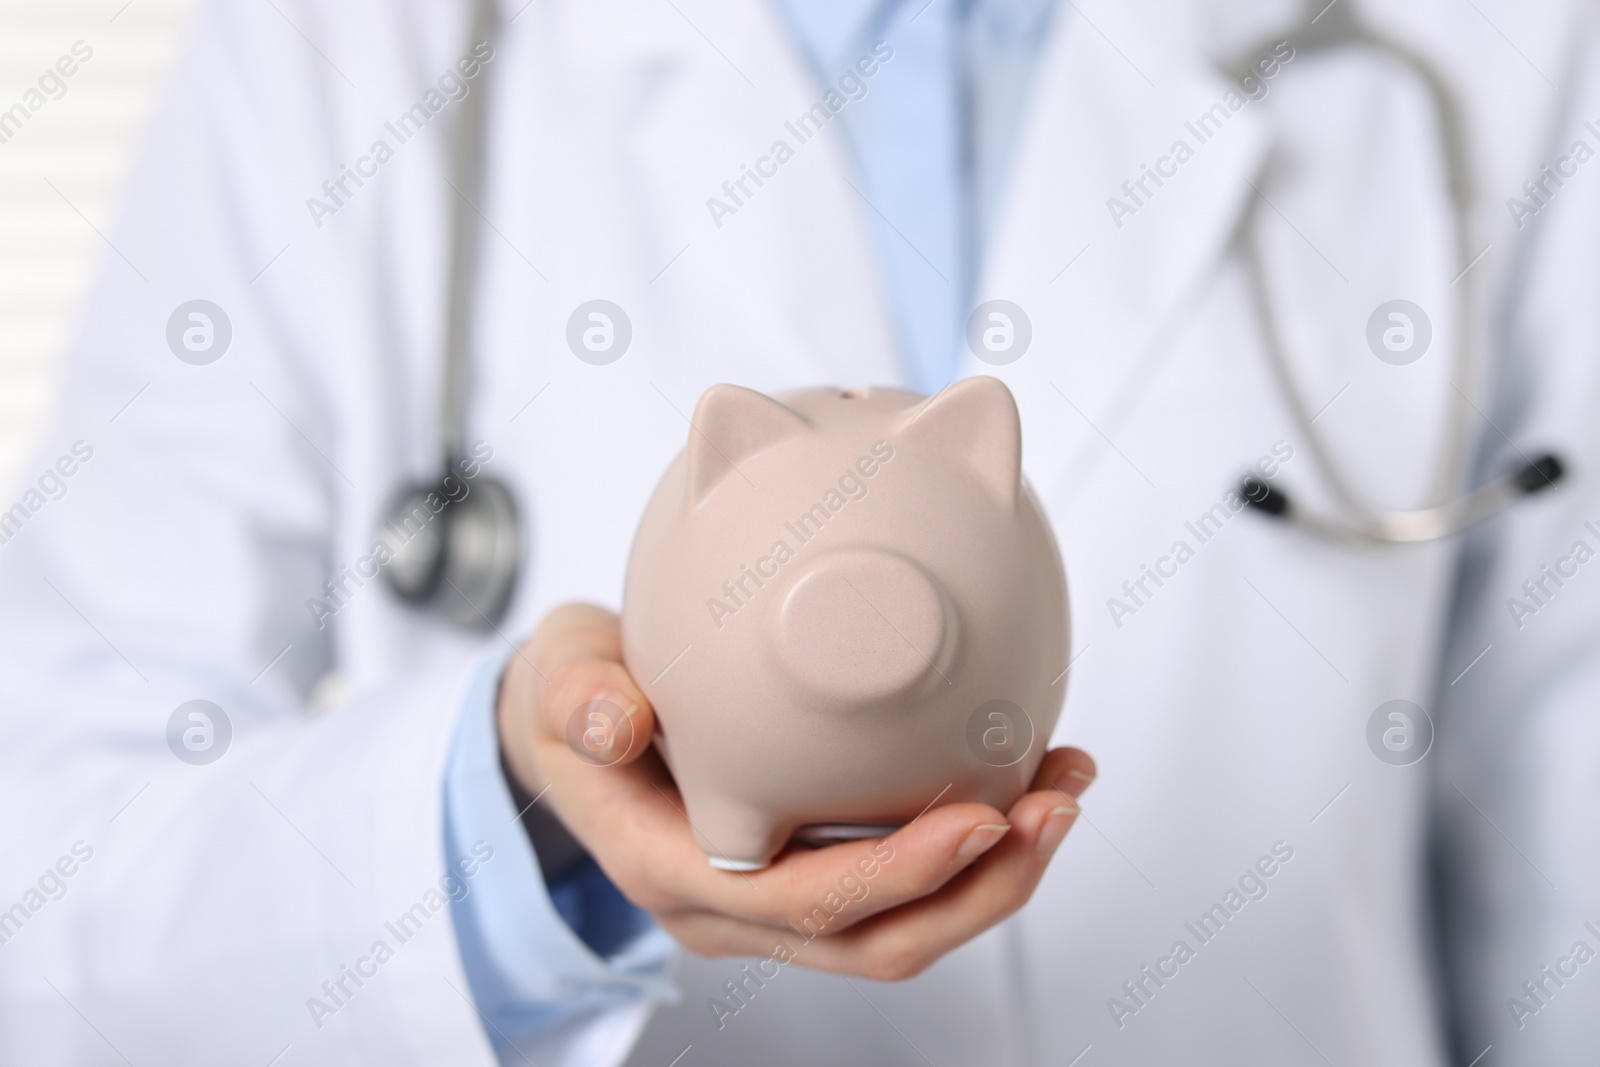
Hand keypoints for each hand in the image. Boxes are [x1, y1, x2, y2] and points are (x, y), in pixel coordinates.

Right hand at [496, 602, 1094, 980]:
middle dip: (981, 890)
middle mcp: (728, 909)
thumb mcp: (560, 679)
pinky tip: (1014, 789)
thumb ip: (581, 698)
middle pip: (875, 940)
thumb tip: (615, 718)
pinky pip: (897, 894)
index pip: (801, 902)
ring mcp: (769, 906)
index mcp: (672, 870)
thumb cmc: (574, 700)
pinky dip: (968, 856)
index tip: (979, 818)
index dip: (899, 874)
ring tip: (1058, 794)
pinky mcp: (803, 878)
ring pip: (898, 931)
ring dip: (992, 878)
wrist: (572, 725)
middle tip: (1053, 807)